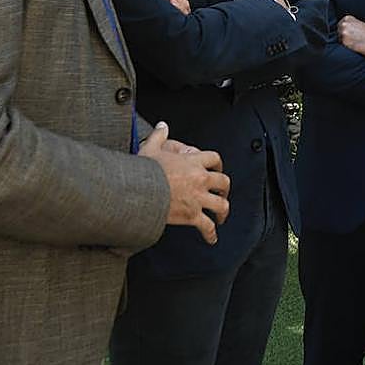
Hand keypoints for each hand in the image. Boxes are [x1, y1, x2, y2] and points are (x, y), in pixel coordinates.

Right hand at [138, 123, 229, 242]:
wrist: (140, 191)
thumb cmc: (145, 171)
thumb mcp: (151, 148)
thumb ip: (159, 135)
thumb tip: (162, 126)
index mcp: (193, 162)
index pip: (214, 159)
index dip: (218, 164)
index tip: (217, 168)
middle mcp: (200, 179)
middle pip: (224, 182)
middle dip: (225, 189)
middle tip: (223, 193)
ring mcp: (198, 198)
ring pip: (221, 205)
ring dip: (223, 211)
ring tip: (221, 217)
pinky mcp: (192, 215)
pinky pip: (207, 226)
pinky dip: (211, 234)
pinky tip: (211, 238)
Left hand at [337, 15, 364, 58]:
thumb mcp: (360, 24)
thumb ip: (351, 26)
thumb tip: (345, 32)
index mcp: (347, 18)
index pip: (339, 26)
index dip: (345, 33)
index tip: (352, 36)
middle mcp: (344, 24)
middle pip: (338, 34)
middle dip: (344, 38)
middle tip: (355, 41)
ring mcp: (344, 33)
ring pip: (339, 41)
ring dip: (346, 44)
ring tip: (357, 44)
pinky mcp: (345, 43)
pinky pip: (342, 48)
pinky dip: (348, 49)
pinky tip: (356, 48)